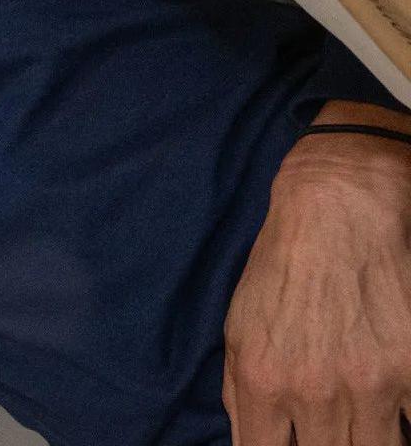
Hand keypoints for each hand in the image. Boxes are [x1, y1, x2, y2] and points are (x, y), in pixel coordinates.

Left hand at [223, 128, 410, 445]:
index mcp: (263, 382)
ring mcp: (370, 384)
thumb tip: (250, 438)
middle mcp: (315, 390)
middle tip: (328, 432)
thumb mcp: (239, 327)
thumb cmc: (282, 268)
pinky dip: (403, 421)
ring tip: (360, 425)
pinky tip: (393, 412)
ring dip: (366, 441)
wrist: (336, 211)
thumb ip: (241, 391)